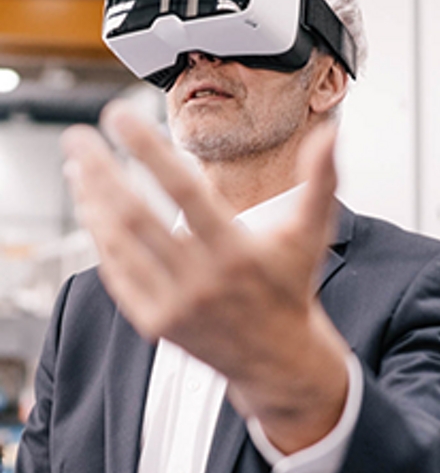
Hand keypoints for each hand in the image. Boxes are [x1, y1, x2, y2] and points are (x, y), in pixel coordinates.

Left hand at [60, 103, 349, 452]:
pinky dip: (100, 240)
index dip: (149, 150)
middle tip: (78, 137)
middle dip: (101, 171)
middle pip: (135, 216)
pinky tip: (93, 212)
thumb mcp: (312, 234)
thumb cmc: (291, 286)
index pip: (183, 190)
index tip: (120, 115)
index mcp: (236, 251)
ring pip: (119, 245)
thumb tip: (329, 134)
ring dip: (93, 202)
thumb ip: (321, 181)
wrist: (277, 357)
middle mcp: (200, 279)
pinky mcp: (155, 322)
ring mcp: (173, 304)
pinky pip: (117, 275)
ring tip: (79, 167)